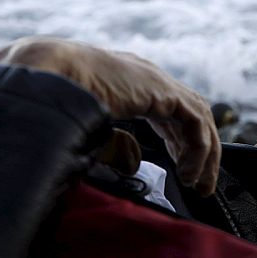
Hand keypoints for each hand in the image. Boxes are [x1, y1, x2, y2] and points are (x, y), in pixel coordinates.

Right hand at [0, 37, 219, 195]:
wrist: (51, 73)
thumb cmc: (58, 98)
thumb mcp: (91, 126)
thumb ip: (113, 144)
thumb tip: (131, 163)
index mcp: (132, 84)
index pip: (171, 115)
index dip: (181, 143)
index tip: (182, 170)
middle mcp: (150, 81)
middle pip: (190, 117)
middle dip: (198, 152)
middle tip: (200, 184)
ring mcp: (159, 83)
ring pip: (199, 119)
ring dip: (204, 154)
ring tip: (198, 184)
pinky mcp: (163, 91)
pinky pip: (195, 122)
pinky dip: (198, 149)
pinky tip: (188, 172)